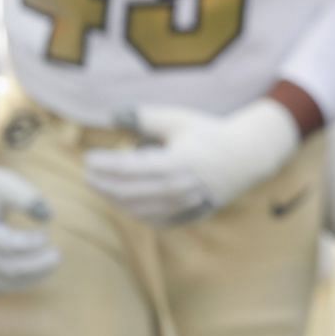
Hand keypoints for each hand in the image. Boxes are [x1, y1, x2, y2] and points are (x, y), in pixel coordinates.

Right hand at [0, 136, 60, 293]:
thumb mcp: (4, 183)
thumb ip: (25, 196)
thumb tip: (48, 216)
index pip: (3, 244)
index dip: (29, 245)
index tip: (46, 236)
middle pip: (3, 268)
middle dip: (34, 266)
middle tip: (58, 256)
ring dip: (28, 278)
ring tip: (51, 265)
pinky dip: (16, 284)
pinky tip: (37, 273)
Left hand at [84, 99, 300, 225]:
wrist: (246, 157)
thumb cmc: (210, 134)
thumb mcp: (179, 120)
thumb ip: (146, 117)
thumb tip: (111, 115)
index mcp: (175, 163)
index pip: (128, 169)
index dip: (105, 165)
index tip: (88, 158)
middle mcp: (178, 188)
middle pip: (128, 193)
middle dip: (103, 184)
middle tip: (88, 174)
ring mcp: (183, 206)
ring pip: (137, 210)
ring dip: (115, 200)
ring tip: (102, 186)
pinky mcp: (188, 217)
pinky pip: (153, 220)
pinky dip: (134, 212)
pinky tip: (124, 201)